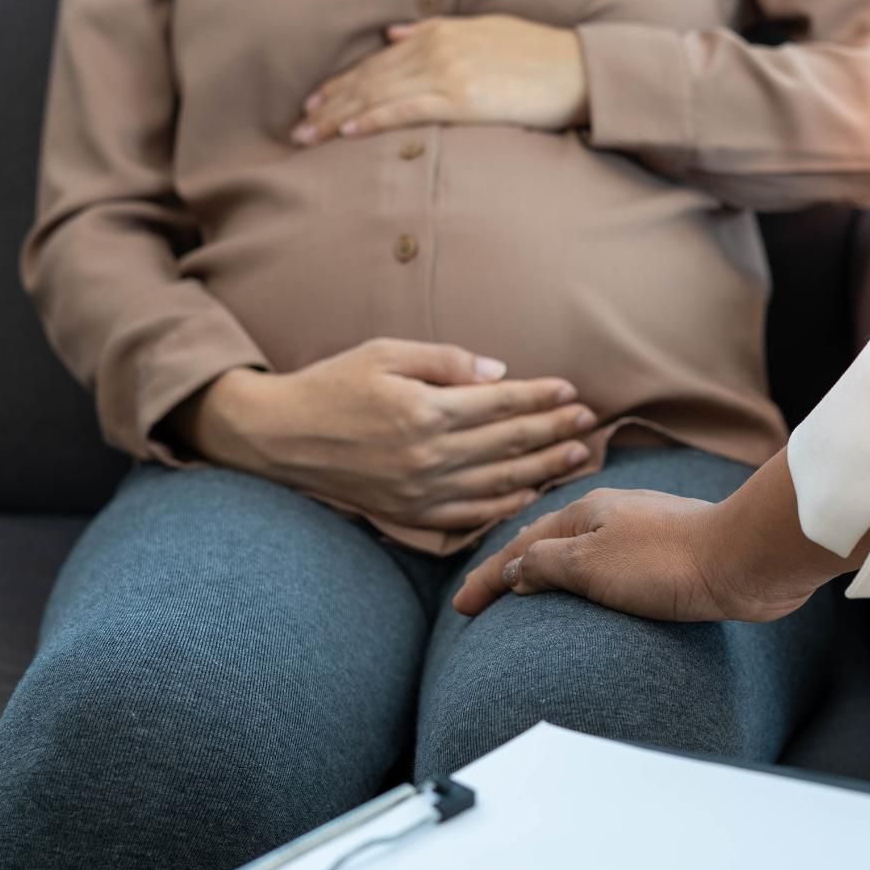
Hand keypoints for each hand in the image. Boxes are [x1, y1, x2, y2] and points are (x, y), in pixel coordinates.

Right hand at [167, 338, 596, 530]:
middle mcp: (428, 456)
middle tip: (590, 423)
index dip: (541, 397)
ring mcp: (420, 492)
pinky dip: (506, 508)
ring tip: (577, 458)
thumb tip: (501, 373)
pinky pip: (471, 517)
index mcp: (425, 410)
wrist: (279, 437)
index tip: (571, 391)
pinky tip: (532, 496)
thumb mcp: (386, 353)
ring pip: (500, 485)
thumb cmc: (333, 384)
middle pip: (510, 445)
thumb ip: (446, 361)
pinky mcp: (410, 515)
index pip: (502, 404)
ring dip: (544, 471)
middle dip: (555, 432)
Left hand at [291, 15, 588, 145]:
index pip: (376, 62)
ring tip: (310, 136)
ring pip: (378, 95)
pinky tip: (346, 132)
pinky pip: (405, 110)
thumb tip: (395, 34)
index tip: (314, 102)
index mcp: (437, 32)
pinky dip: (372, 120)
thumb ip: (435, 29)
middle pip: (368, 79)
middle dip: (329, 104)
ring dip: (339, 116)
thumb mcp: (484, 30)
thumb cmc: (538, 56)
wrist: (578, 71)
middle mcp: (435, 48)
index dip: (341, 83)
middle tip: (298, 128)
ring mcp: (447, 73)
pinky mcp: (462, 100)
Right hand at [453, 451, 866, 621]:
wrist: (743, 561)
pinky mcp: (671, 557)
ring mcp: (642, 534)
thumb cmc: (667, 561)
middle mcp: (612, 517)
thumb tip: (514, 569)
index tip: (462, 607)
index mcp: (586, 512)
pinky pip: (611, 569)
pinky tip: (592, 598)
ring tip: (529, 597)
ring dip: (549, 574)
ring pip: (580, 553)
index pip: (520, 547)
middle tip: (486, 598)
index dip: (488, 578)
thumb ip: (546, 564)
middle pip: (548, 543)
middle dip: (513, 569)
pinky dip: (585, 582)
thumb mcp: (590, 562)